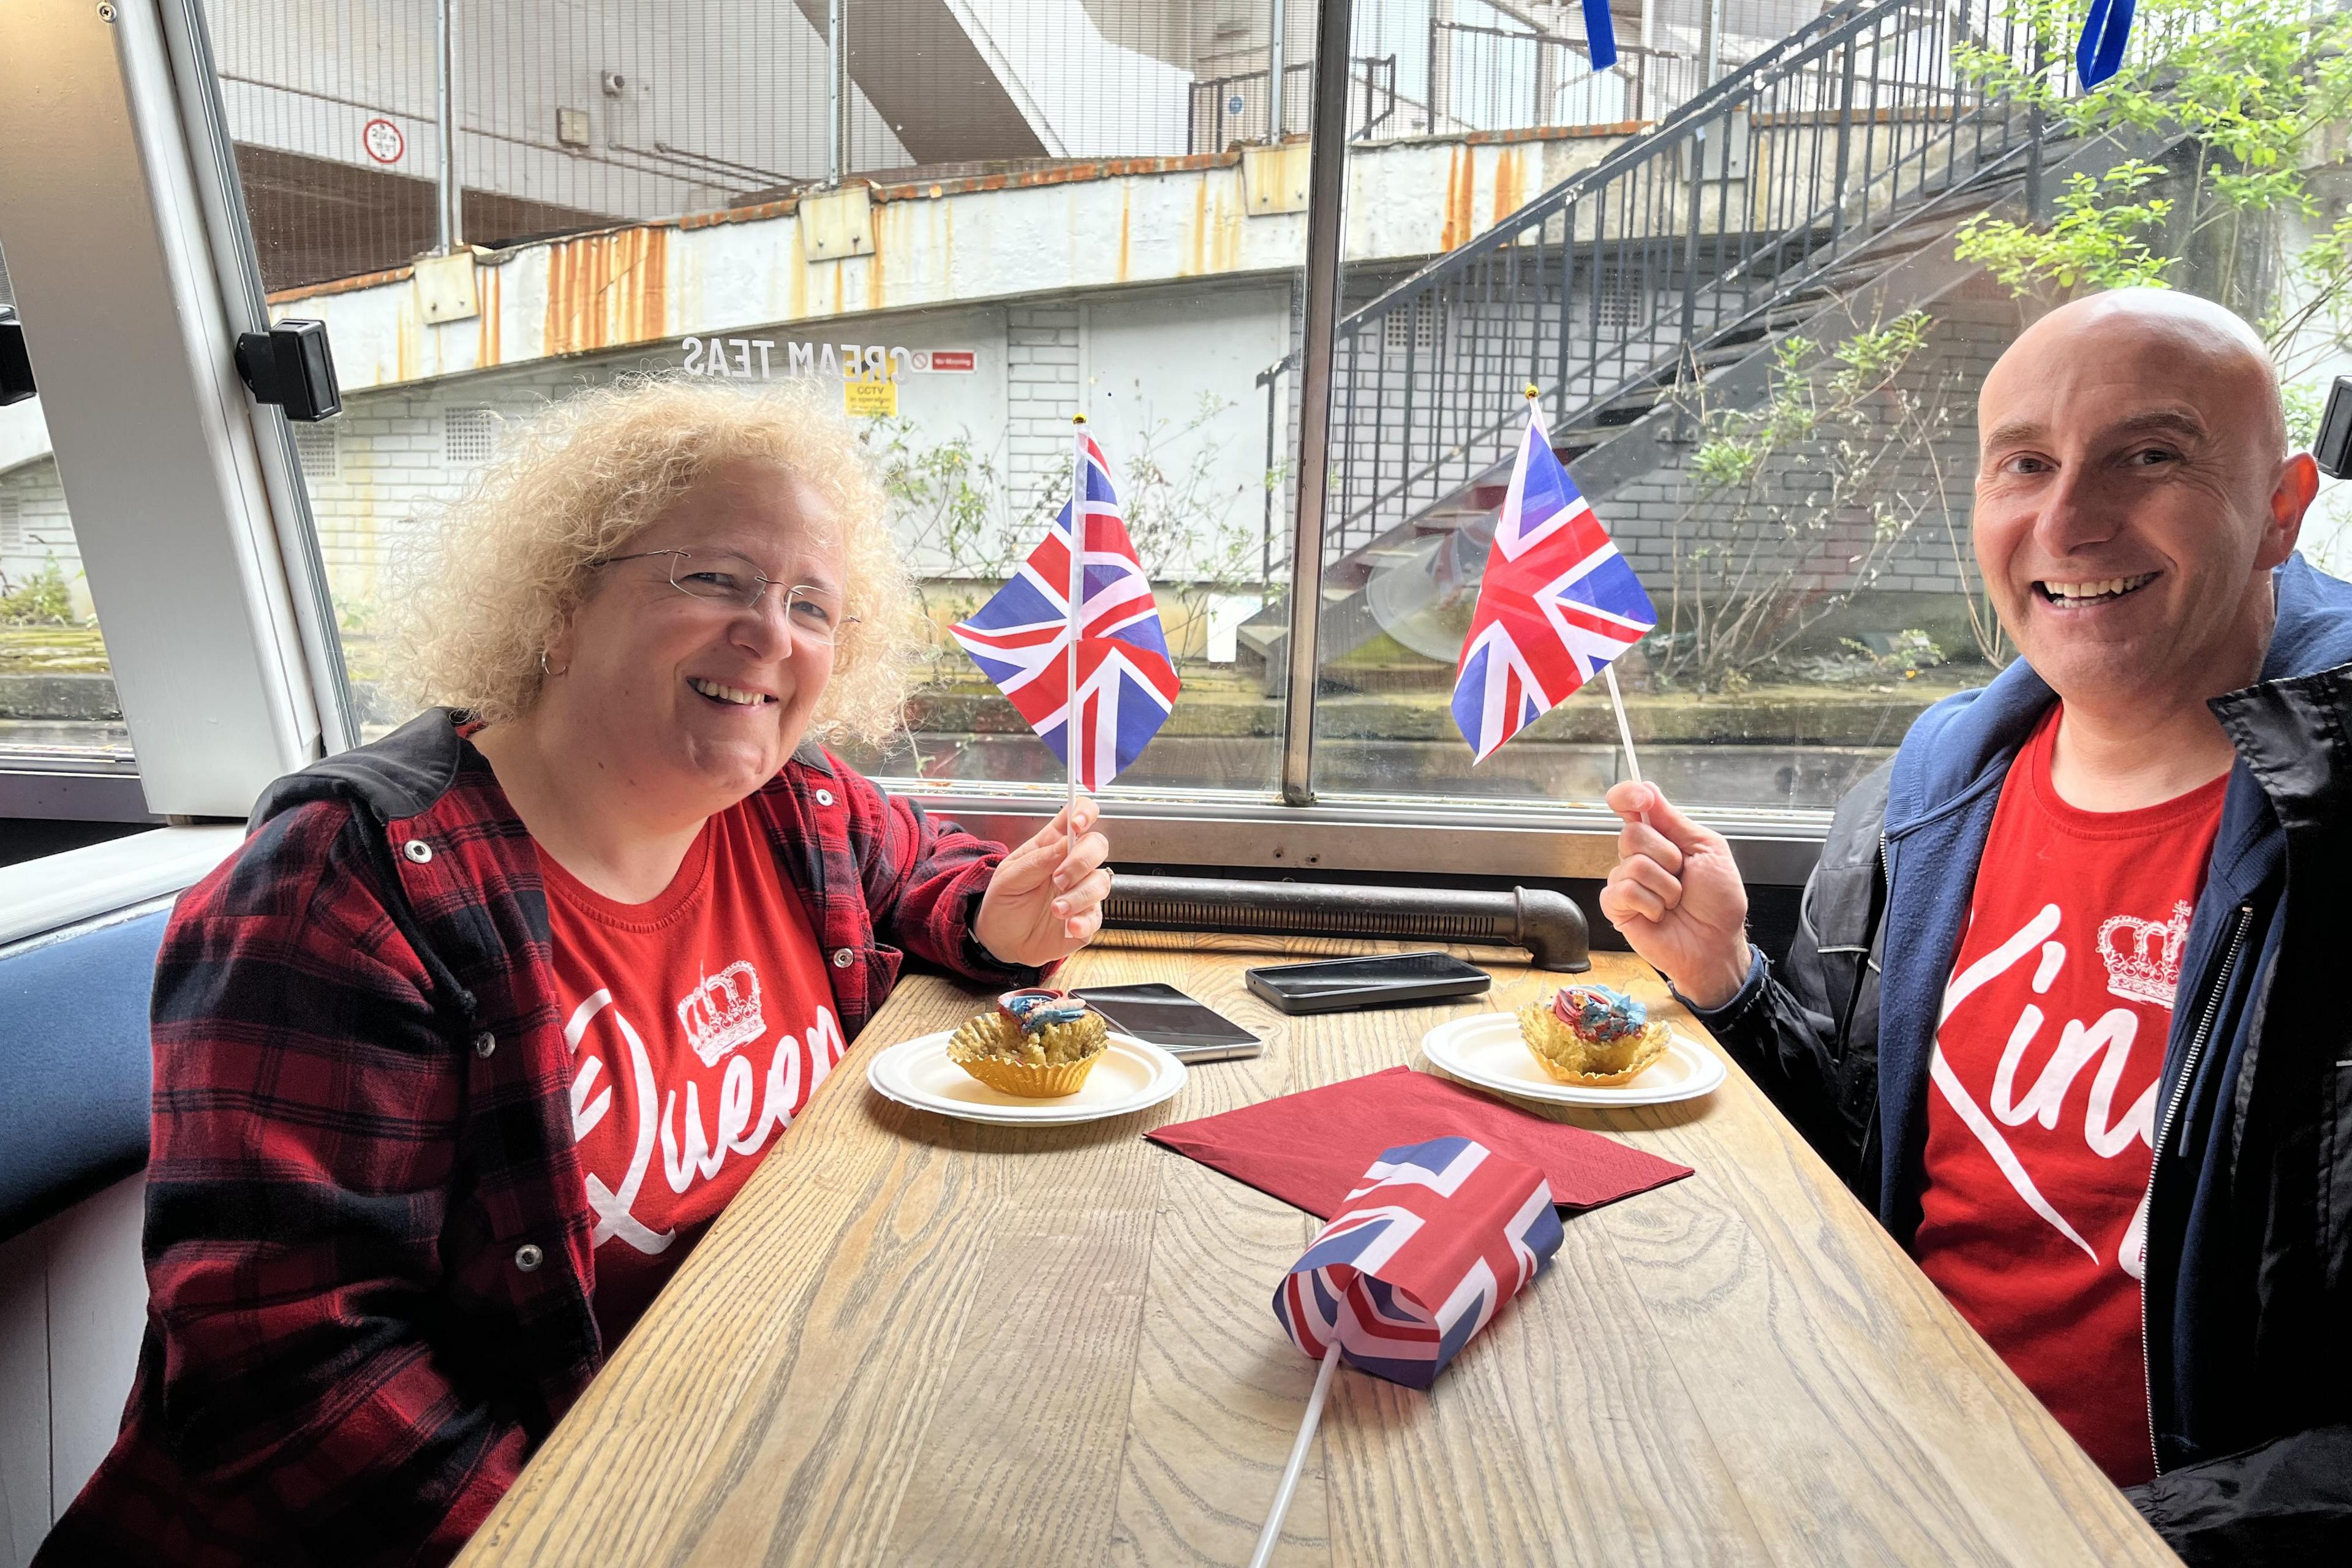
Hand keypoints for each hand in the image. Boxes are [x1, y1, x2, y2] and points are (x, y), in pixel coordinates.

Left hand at [973, 797, 1112, 968]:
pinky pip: (1097, 916)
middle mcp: (1072, 865)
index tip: (1077, 824)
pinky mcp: (1086, 919)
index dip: (1084, 812)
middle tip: (1058, 879)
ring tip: (1056, 909)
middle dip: (1081, 861)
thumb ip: (1036, 860)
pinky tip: (1069, 926)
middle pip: (1097, 845)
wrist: (1001, 941)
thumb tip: (1065, 843)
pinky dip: (1084, 921)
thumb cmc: (1005, 902)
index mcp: (1052, 845)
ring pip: (1101, 882)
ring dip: (1078, 896)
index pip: (1078, 815)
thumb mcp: (1009, 878)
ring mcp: (1082, 891)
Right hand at [1597, 782, 1752, 1009]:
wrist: (1716, 943)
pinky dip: (1651, 903)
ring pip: (1632, 864)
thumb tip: (1646, 790)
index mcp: (1662, 836)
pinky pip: (1624, 891)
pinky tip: (1659, 914)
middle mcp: (1639, 855)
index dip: (1628, 795)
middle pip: (1632, 833)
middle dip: (1666, 855)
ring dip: (1665, 886)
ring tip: (1675, 901)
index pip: (1631, 803)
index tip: (1640, 799)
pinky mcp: (1617, 906)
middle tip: (1682, 875)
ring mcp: (1626, 880)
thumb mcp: (1707, 849)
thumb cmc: (1718, 901)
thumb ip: (1674, 820)